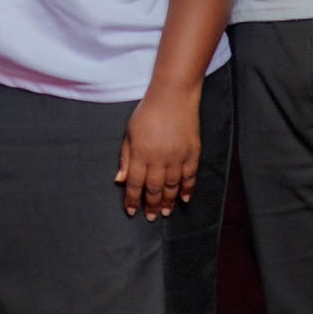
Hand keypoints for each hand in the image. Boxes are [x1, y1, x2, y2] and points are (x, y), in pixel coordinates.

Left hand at [115, 86, 202, 219]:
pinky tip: (184, 199)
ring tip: (166, 212)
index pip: (135, 184)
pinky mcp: (192, 153)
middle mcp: (159, 158)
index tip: (131, 211)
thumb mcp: (129, 134)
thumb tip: (120, 180)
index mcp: (141, 154)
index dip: (132, 200)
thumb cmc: (147, 113)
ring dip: (169, 201)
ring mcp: (177, 157)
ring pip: (172, 186)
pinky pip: (190, 176)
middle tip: (151, 217)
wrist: (173, 96)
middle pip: (154, 188)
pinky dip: (187, 189)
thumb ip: (126, 158)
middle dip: (151, 205)